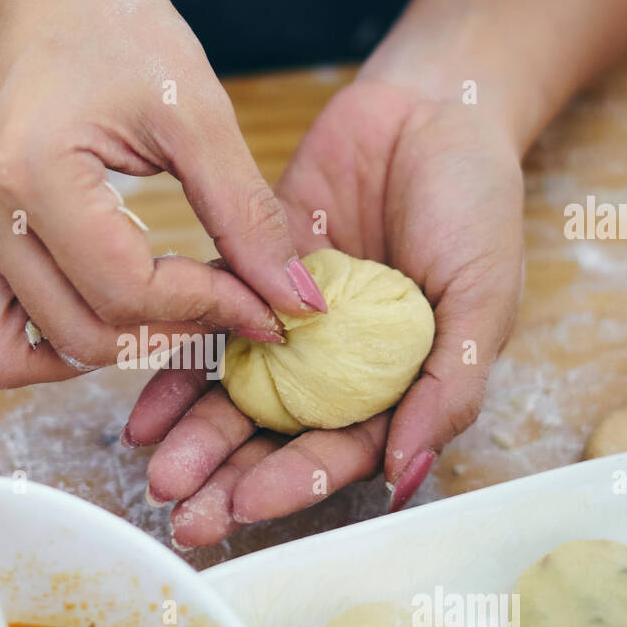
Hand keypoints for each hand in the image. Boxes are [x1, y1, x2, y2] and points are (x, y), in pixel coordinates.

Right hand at [0, 0, 323, 385]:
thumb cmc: (114, 28)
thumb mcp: (196, 110)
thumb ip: (247, 213)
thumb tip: (294, 297)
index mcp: (31, 171)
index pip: (127, 293)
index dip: (209, 309)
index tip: (260, 300)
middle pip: (78, 334)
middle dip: (167, 334)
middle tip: (220, 304)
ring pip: (1, 358)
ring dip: (80, 359)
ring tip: (139, 321)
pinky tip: (51, 328)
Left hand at [125, 79, 523, 545]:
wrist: (426, 109)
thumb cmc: (474, 203)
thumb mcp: (483, 294)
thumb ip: (450, 384)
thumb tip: (406, 473)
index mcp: (395, 386)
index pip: (342, 452)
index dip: (297, 481)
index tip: (250, 503)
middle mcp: (336, 371)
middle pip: (279, 441)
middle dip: (231, 481)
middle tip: (184, 517)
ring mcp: (289, 331)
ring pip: (236, 398)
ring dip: (196, 441)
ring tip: (158, 476)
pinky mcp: (248, 283)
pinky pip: (207, 335)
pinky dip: (176, 374)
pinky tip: (143, 413)